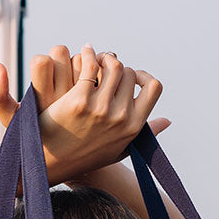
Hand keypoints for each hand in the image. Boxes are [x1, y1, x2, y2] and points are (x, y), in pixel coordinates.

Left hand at [0, 44, 170, 184]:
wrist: (51, 164)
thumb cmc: (86, 157)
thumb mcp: (120, 150)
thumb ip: (145, 135)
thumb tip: (167, 121)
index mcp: (133, 127)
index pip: (154, 87)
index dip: (142, 76)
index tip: (129, 75)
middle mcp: (120, 118)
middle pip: (129, 73)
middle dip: (117, 67)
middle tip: (105, 65)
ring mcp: (100, 109)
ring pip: (112, 65)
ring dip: (104, 57)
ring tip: (95, 58)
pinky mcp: (78, 101)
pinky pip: (90, 65)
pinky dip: (89, 54)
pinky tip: (84, 54)